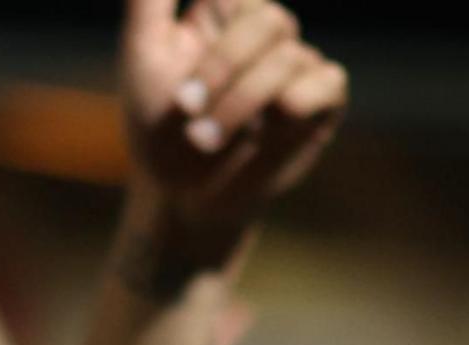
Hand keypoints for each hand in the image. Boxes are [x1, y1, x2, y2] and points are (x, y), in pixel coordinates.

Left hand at [119, 0, 344, 275]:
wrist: (184, 199)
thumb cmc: (158, 133)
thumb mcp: (142, 59)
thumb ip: (150, 1)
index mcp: (221, 18)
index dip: (231, 9)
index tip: (214, 31)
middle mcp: (261, 37)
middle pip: (267, 18)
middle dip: (226, 63)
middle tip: (188, 105)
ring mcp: (294, 68)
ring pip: (289, 56)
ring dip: (244, 99)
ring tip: (204, 138)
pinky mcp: (320, 105)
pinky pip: (326, 81)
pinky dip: (296, 101)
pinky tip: (267, 127)